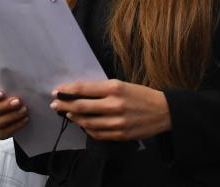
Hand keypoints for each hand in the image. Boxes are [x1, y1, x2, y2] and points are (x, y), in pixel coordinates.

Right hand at [0, 88, 28, 139]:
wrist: (20, 108)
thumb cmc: (12, 93)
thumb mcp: (10, 87)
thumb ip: (8, 84)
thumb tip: (17, 80)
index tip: (1, 93)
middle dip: (3, 106)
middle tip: (18, 101)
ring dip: (10, 116)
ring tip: (23, 110)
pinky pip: (2, 133)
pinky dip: (15, 126)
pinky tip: (25, 119)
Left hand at [50, 79, 170, 140]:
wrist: (163, 111)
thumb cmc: (141, 95)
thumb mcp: (122, 85)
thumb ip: (102, 89)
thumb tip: (79, 93)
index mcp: (114, 88)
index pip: (84, 89)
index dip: (67, 90)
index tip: (57, 91)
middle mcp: (114, 104)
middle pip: (81, 106)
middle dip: (65, 105)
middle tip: (55, 104)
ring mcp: (117, 121)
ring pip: (87, 122)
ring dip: (74, 118)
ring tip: (68, 114)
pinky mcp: (120, 134)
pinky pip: (97, 133)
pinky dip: (87, 129)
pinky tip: (83, 124)